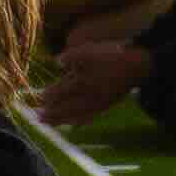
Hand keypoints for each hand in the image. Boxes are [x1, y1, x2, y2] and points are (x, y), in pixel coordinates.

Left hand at [33, 41, 149, 132]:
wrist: (136, 67)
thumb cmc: (112, 56)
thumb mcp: (90, 50)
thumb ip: (72, 56)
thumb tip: (56, 61)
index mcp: (83, 83)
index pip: (62, 91)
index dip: (50, 95)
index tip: (39, 98)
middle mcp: (88, 97)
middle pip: (66, 108)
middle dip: (52, 113)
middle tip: (38, 118)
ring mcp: (97, 104)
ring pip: (76, 115)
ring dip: (61, 120)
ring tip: (49, 124)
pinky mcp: (105, 106)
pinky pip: (89, 117)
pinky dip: (79, 122)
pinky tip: (73, 125)